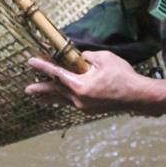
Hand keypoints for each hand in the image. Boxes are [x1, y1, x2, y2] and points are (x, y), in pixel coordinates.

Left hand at [26, 50, 160, 115]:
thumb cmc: (122, 75)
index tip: (31, 62)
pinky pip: (72, 103)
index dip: (42, 66)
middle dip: (40, 89)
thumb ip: (87, 57)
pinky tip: (61, 98)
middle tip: (27, 89)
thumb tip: (79, 58)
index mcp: (80, 86)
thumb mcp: (104, 58)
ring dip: (50, 97)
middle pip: (55, 91)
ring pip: (62, 100)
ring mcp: (84, 107)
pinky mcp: (90, 109)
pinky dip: (63, 99)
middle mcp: (78, 99)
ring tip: (38, 98)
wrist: (138, 96)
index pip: (56, 74)